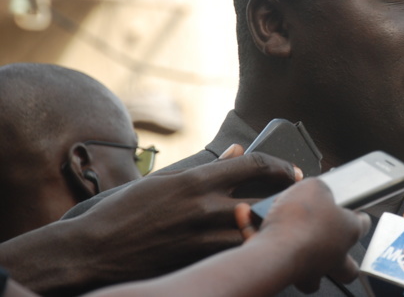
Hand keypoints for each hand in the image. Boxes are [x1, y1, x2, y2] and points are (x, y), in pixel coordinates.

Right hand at [63, 151, 296, 292]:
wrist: (97, 251)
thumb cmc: (126, 212)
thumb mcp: (164, 179)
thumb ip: (207, 166)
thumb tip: (238, 151)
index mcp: (197, 179)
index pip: (254, 163)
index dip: (280, 164)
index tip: (292, 170)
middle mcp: (206, 205)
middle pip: (266, 195)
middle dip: (288, 195)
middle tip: (299, 196)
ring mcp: (205, 235)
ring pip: (257, 228)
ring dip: (273, 223)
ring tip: (285, 221)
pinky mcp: (201, 260)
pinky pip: (238, 252)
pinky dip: (252, 246)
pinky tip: (259, 244)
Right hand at [235, 179, 370, 292]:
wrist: (274, 252)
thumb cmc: (300, 222)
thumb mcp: (314, 186)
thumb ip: (319, 188)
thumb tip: (318, 191)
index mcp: (349, 231)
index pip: (363, 224)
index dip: (359, 215)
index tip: (356, 211)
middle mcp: (334, 256)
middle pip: (348, 267)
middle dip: (342, 259)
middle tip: (330, 243)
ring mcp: (313, 270)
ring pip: (317, 276)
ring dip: (306, 260)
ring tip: (291, 240)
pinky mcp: (289, 276)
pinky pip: (278, 262)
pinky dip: (263, 243)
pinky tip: (251, 227)